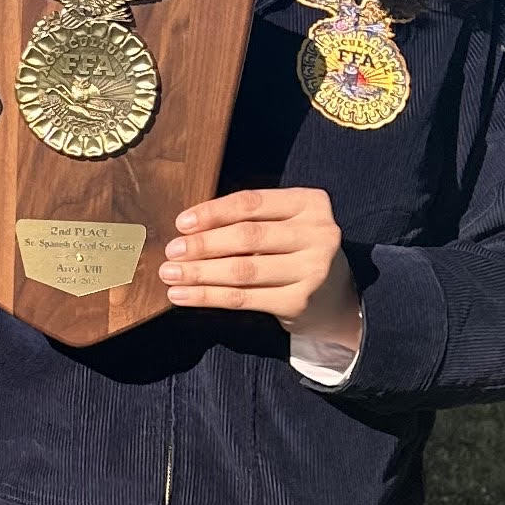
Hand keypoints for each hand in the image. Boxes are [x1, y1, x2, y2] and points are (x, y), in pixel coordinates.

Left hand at [162, 187, 362, 358]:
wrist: (334, 298)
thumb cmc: (295, 251)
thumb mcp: (285, 224)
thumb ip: (249, 219)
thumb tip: (188, 227)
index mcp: (310, 203)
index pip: (253, 203)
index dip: (213, 212)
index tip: (182, 222)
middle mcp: (318, 234)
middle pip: (247, 237)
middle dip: (203, 244)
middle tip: (171, 251)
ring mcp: (312, 270)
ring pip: (242, 270)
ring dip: (200, 273)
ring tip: (170, 274)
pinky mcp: (298, 302)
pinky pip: (243, 298)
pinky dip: (208, 297)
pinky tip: (183, 295)